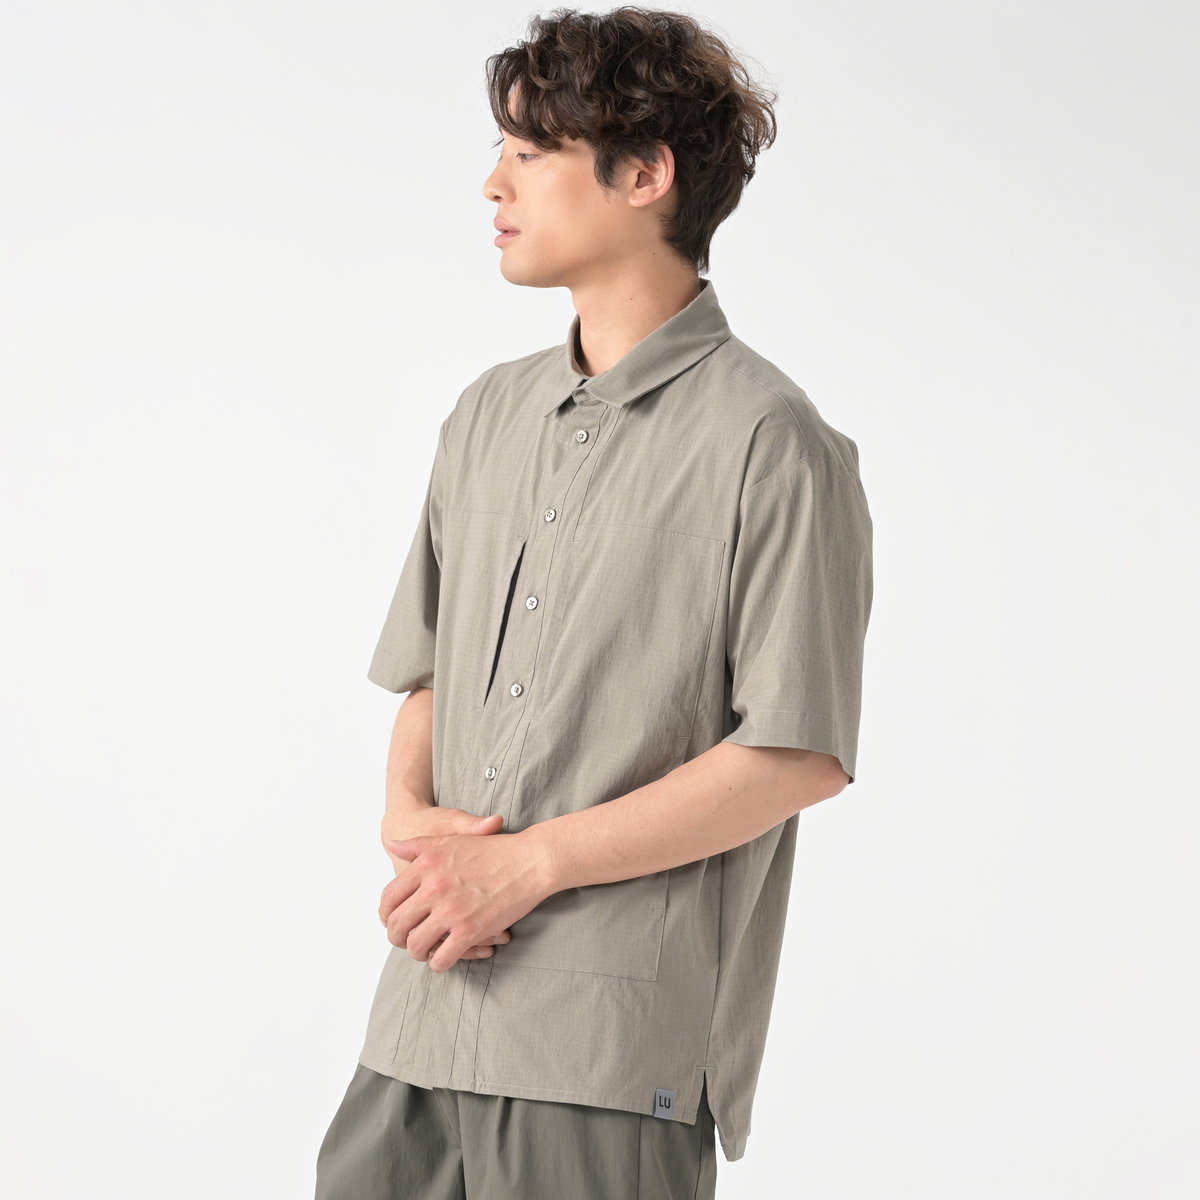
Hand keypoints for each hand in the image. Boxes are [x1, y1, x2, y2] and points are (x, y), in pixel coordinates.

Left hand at [382, 806, 511, 962]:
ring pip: (416, 946)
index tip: (394, 922)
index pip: (389, 898)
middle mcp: (433, 888)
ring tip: (427, 951)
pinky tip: (446, 958)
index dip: (387, 915)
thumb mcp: (451, 839)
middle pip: (397, 925)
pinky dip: (440, 964)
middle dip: (398, 939)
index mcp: (426, 865)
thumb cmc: (493, 849)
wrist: (529, 861)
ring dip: (418, 953)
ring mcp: (451, 911)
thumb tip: (392, 844)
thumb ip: (418, 845)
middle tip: (407, 941)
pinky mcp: (470, 930)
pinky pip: (441, 959)